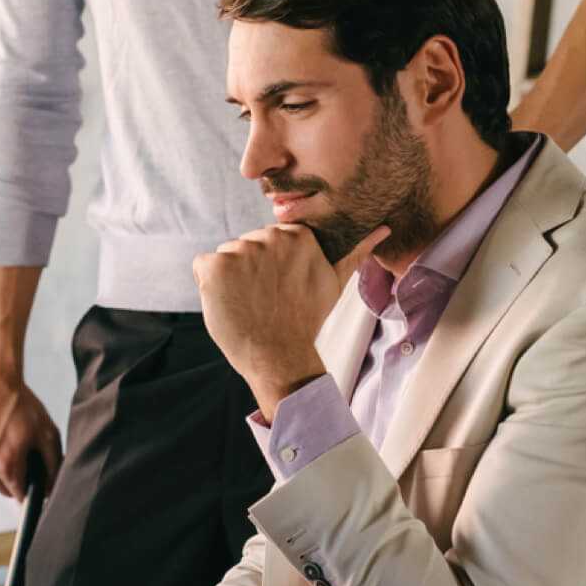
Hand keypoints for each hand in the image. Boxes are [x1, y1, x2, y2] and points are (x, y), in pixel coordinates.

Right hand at [0, 365, 61, 499]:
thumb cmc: (16, 402)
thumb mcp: (46, 432)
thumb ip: (52, 465)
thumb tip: (50, 487)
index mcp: (6, 465)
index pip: (20, 496)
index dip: (29, 486)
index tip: (31, 476)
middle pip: (2, 488)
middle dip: (13, 476)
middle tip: (19, 451)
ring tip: (2, 441)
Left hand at [192, 223, 388, 416]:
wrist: (279, 357)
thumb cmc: (306, 321)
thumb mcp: (334, 283)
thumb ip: (354, 251)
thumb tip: (382, 228)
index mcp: (296, 235)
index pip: (269, 239)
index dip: (270, 266)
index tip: (280, 288)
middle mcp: (268, 237)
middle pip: (245, 246)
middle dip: (249, 270)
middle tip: (265, 300)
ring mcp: (240, 250)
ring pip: (225, 257)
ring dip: (230, 279)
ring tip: (249, 305)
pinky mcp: (215, 266)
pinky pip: (203, 266)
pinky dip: (209, 286)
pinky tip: (229, 304)